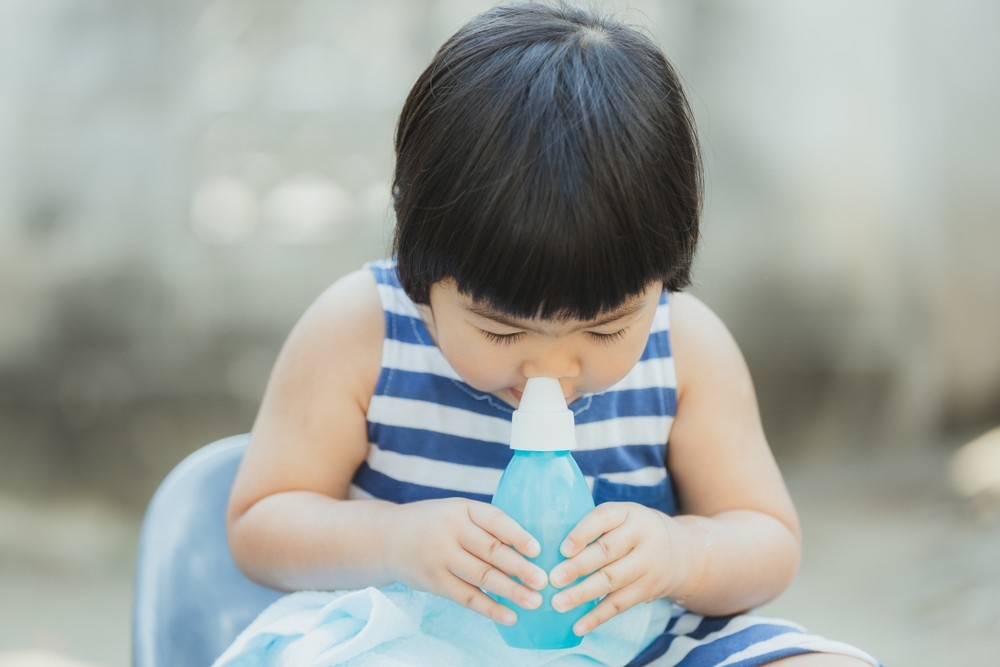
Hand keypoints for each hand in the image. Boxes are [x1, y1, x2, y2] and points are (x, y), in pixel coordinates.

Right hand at [385, 498, 548, 625]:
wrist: (387, 538)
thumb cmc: (434, 524)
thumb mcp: (456, 512)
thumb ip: (485, 525)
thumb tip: (530, 548)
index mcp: (462, 509)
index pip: (494, 519)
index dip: (517, 535)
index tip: (538, 549)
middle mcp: (450, 531)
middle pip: (491, 551)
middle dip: (520, 568)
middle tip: (544, 581)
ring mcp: (440, 558)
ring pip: (482, 576)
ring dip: (511, 591)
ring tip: (535, 601)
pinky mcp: (434, 582)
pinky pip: (466, 597)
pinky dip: (490, 608)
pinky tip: (510, 616)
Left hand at [548, 502, 691, 635]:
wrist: (681, 552)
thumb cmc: (633, 531)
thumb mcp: (622, 517)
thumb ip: (593, 525)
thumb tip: (549, 545)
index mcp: (629, 513)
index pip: (604, 518)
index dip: (582, 533)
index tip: (562, 549)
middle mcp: (643, 537)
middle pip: (607, 552)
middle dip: (578, 567)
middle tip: (553, 579)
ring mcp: (648, 565)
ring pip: (612, 581)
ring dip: (582, 594)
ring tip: (558, 603)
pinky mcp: (648, 590)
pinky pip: (620, 604)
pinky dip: (597, 617)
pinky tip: (578, 626)